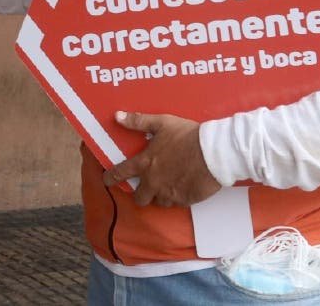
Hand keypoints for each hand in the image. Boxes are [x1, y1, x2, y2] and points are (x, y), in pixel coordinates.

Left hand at [103, 111, 220, 207]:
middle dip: (139, 194)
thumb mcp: (161, 123)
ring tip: (166, 185)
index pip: (120, 173)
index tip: (106, 180)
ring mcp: (169, 193)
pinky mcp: (184, 200)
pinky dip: (176, 197)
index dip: (110, 178)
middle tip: (144, 188)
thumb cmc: (187, 135)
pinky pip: (175, 203)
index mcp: (145, 163)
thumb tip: (117, 116)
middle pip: (139, 197)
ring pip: (158, 202)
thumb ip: (138, 121)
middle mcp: (153, 181)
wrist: (213, 152)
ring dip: (159, 195)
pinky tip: (181, 187)